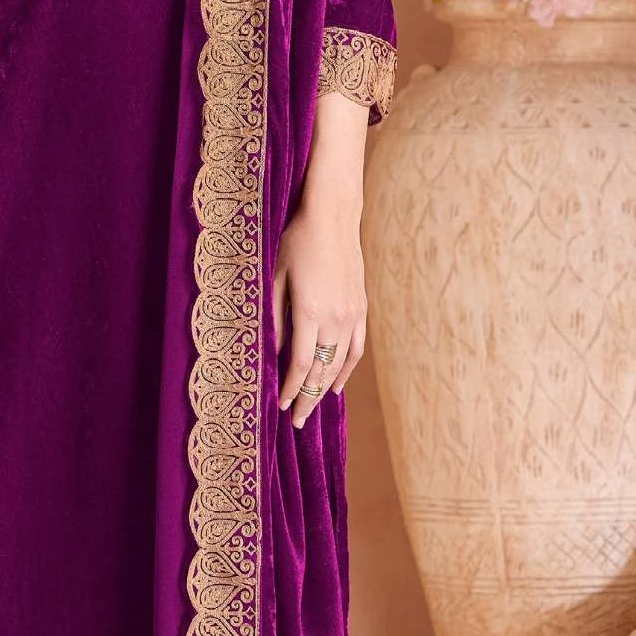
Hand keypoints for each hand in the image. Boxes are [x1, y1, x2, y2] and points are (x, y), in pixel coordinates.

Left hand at [272, 199, 365, 428]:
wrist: (333, 215)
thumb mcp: (276, 276)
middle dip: (308, 397)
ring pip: (340, 362)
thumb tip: (273, 352)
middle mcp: (335, 317)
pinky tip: (337, 382)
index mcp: (310, 311)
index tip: (280, 405)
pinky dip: (347, 368)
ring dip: (326, 388)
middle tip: (296, 421)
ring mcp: (352, 313)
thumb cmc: (296, 241)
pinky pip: (356, 347)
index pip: (301, 364)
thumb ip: (276, 317)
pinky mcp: (361, 307)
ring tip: (313, 407)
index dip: (291, 388)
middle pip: (322, 370)